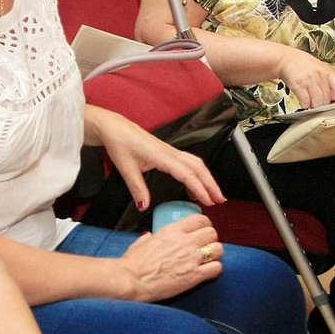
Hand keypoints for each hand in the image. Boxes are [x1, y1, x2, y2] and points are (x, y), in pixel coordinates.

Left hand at [91, 109, 224, 210]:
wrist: (114, 127)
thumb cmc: (120, 142)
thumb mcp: (126, 169)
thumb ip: (137, 188)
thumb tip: (144, 206)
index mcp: (162, 156)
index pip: (187, 174)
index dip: (200, 188)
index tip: (208, 200)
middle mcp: (170, 152)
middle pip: (199, 167)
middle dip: (211, 184)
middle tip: (220, 199)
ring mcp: (170, 151)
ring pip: (196, 163)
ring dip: (206, 178)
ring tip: (212, 194)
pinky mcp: (167, 152)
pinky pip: (188, 162)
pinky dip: (196, 173)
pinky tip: (194, 185)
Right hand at [120, 214, 221, 301]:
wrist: (132, 280)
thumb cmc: (133, 264)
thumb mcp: (141, 243)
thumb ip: (149, 237)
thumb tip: (148, 237)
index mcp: (172, 231)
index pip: (200, 219)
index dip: (205, 225)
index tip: (203, 230)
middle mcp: (185, 242)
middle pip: (212, 233)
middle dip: (211, 239)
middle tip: (205, 246)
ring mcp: (191, 259)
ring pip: (218, 249)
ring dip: (215, 254)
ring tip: (208, 259)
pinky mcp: (194, 276)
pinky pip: (216, 268)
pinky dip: (214, 270)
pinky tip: (207, 272)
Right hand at [278, 48, 334, 109]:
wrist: (284, 59)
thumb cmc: (301, 63)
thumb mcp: (318, 67)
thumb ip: (326, 79)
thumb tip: (333, 95)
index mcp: (326, 70)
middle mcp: (319, 75)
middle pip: (327, 97)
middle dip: (323, 104)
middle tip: (320, 105)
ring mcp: (309, 80)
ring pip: (317, 101)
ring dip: (314, 106)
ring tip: (311, 104)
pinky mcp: (298, 85)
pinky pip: (305, 101)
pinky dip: (305, 105)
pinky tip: (304, 102)